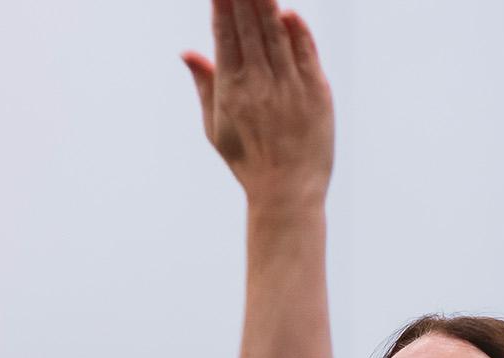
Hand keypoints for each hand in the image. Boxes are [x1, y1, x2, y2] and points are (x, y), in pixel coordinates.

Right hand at [183, 0, 333, 207]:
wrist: (288, 192)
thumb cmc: (249, 162)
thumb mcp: (216, 128)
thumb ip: (204, 85)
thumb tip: (187, 52)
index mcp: (231, 91)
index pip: (224, 37)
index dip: (221, 7)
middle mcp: (259, 84)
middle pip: (249, 28)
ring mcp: (290, 87)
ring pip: (276, 34)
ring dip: (267, 4)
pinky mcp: (317, 92)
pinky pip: (305, 53)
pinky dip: (297, 31)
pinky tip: (288, 11)